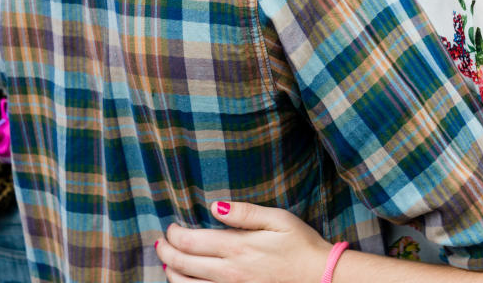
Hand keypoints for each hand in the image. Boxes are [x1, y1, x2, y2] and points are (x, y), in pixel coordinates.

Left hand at [156, 201, 332, 282]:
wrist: (320, 278)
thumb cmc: (301, 245)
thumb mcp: (278, 219)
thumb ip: (244, 213)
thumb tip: (215, 206)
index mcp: (237, 248)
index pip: (190, 242)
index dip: (174, 234)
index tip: (172, 226)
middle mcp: (228, 273)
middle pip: (182, 264)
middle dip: (166, 252)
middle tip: (162, 242)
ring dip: (171, 273)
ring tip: (168, 262)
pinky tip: (186, 281)